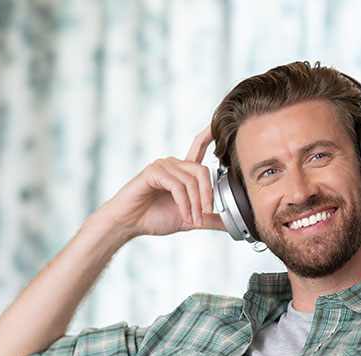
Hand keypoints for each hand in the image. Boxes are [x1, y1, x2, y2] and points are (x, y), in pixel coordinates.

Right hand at [99, 125, 224, 238]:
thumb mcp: (190, 219)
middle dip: (207, 195)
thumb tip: (231, 224)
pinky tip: (184, 215)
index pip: (198, 147)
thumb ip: (210, 219)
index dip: (209, 134)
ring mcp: (162, 165)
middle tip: (206, 214)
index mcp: (182, 171)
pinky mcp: (153, 172)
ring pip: (190, 182)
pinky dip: (184, 204)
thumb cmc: (155, 218)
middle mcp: (173, 164)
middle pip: (202, 171)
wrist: (129, 224)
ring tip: (193, 220)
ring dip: (195, 205)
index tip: (221, 126)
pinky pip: (177, 186)